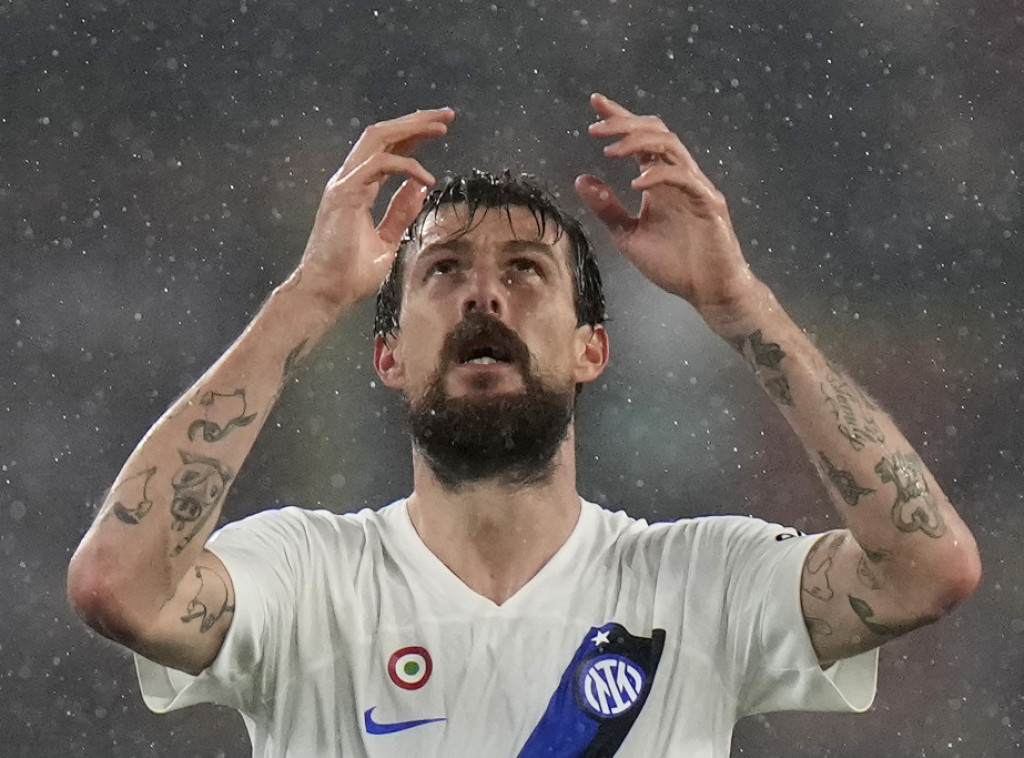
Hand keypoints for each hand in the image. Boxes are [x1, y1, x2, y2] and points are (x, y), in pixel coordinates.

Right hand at [295, 107, 455, 305]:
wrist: (328, 292)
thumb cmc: (351, 273)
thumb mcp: (387, 240)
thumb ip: (401, 213)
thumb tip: (420, 188)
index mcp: (359, 187)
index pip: (388, 150)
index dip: (414, 136)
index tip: (441, 128)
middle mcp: (350, 179)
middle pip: (383, 135)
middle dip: (416, 121)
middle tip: (447, 115)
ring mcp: (344, 183)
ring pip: (377, 138)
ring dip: (411, 128)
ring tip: (440, 127)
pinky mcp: (344, 193)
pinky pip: (378, 164)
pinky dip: (405, 166)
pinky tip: (425, 179)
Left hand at [575, 94, 762, 322]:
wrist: (709, 291)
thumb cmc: (675, 265)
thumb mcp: (628, 236)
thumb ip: (607, 209)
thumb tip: (581, 180)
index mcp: (659, 182)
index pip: (640, 139)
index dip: (620, 117)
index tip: (595, 102)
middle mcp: (679, 177)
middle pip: (655, 132)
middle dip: (625, 124)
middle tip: (595, 128)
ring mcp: (696, 187)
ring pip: (671, 146)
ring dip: (639, 142)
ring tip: (610, 150)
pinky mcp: (709, 203)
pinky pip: (684, 178)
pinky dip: (659, 176)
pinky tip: (637, 185)